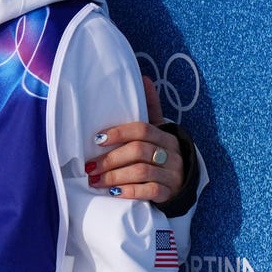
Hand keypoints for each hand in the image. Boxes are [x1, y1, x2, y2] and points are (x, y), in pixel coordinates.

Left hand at [84, 76, 183, 202]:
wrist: (182, 183)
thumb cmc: (162, 153)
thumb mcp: (158, 130)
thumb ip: (150, 108)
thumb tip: (144, 78)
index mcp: (166, 135)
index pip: (142, 129)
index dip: (118, 133)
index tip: (96, 140)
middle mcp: (172, 154)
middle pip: (138, 151)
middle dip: (110, 159)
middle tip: (90, 166)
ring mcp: (173, 174)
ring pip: (142, 172)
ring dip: (114, 177)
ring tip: (95, 181)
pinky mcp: (170, 193)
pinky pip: (150, 192)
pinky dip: (129, 192)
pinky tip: (114, 193)